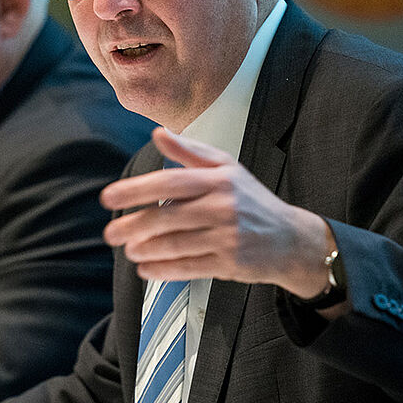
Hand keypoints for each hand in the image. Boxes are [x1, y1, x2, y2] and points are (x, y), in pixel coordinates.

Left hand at [101, 128, 337, 300]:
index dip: (135, 189)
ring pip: (176, 244)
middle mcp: (223, 206)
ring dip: (145, 249)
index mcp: (219, 179)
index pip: (170, 181)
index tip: (109, 197)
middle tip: (110, 233)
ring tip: (127, 250)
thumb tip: (158, 132)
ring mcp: (227, 236)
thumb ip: (190, 151)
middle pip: (167, 216)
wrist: (292, 240)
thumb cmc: (252, 201)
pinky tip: (146, 269)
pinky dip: (163, 270)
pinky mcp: (231, 263)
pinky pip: (189, 267)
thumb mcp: (226, 168)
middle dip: (133, 225)